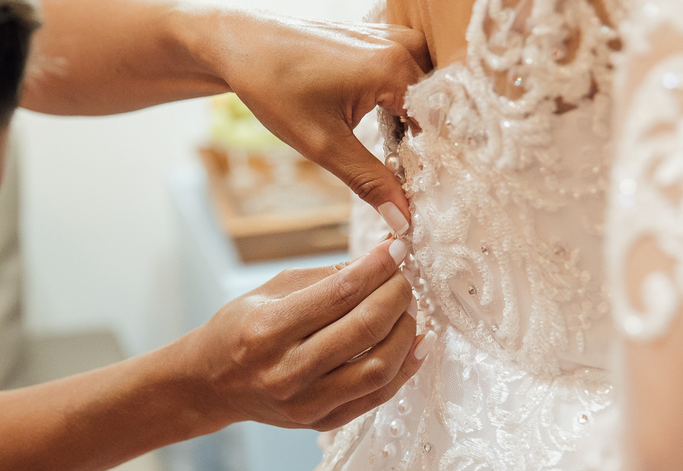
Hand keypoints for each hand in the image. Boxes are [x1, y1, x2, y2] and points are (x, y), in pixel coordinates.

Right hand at [180, 238, 427, 430]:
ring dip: (406, 332)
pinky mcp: (322, 422)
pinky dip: (405, 368)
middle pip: (366, 328)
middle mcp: (287, 370)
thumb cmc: (242, 329)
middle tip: (403, 278)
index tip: (398, 249)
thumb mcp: (272, 291)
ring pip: (380, 367)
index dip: (379, 267)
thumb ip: (328, 277)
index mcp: (269, 329)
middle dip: (397, 295)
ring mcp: (306, 403)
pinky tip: (416, 343)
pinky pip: (378, 396)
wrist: (212, 384)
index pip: (342, 293)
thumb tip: (384, 257)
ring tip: (407, 309)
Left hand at [211, 13, 430, 224]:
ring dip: (418, 125)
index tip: (426, 196)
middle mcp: (404, 47)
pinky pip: (411, 77)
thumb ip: (370, 182)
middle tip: (414, 184)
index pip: (438, 127)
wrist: (244, 47)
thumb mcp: (323, 145)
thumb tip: (403, 220)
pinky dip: (405, 104)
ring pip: (427, 94)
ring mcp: (395, 38)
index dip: (434, 165)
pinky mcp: (384, 39)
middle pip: (438, 110)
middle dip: (427, 147)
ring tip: (401, 157)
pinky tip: (390, 128)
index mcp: (394, 69)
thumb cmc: (276, 88)